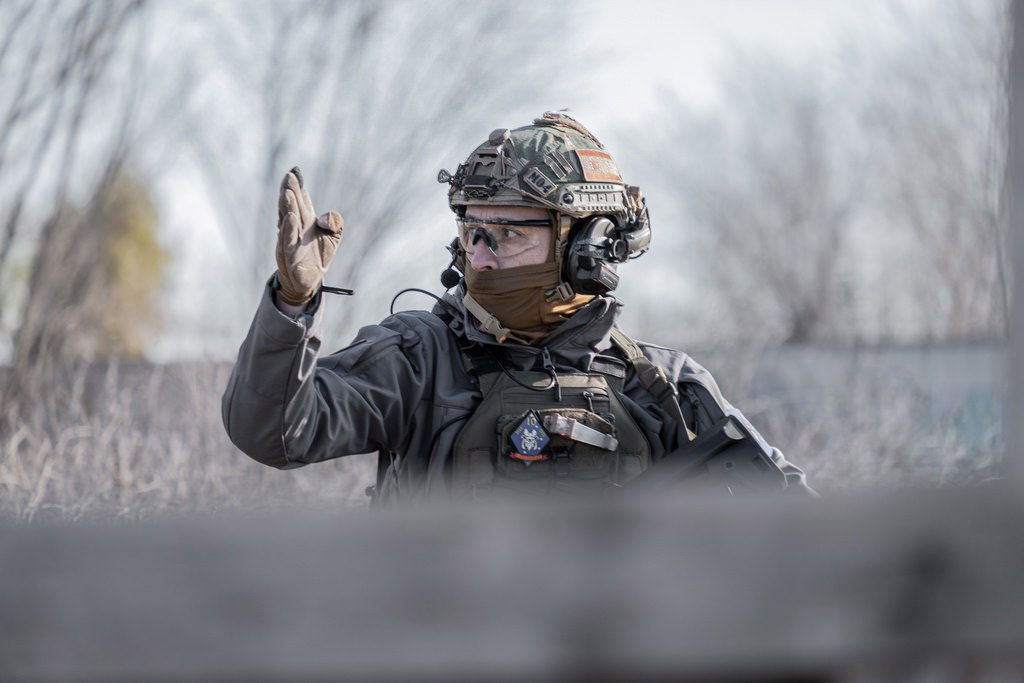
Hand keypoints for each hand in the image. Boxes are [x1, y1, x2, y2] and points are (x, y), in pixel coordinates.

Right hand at [275, 166, 343, 305]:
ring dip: (287, 207)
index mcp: (305, 221)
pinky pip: (288, 242)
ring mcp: (290, 241)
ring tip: (287, 192)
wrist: (309, 281)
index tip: (296, 172)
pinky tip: (290, 217)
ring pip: (287, 222)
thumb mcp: (333, 238)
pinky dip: (288, 229)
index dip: (298, 187)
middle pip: (292, 207)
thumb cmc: (318, 255)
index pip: (301, 201)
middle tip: (290, 176)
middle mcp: (295, 229)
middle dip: (290, 191)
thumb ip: (335, 225)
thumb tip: (328, 217)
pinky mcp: (290, 256)